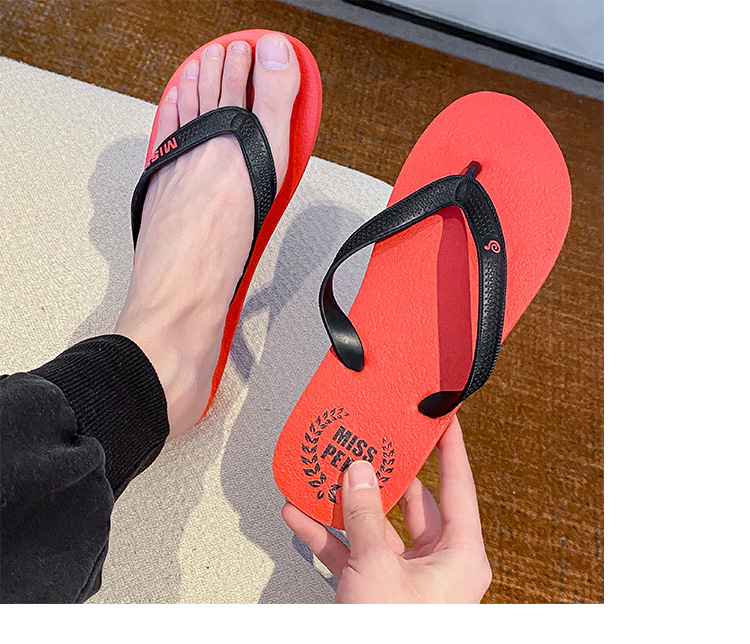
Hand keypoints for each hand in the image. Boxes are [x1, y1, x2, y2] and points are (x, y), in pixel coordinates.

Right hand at [282, 416, 491, 602]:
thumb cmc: (397, 635)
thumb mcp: (378, 566)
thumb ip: (365, 515)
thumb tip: (360, 474)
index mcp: (460, 553)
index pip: (458, 484)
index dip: (451, 447)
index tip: (443, 417)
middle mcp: (438, 562)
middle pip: (411, 502)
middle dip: (382, 474)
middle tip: (369, 441)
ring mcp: (407, 577)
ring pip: (376, 527)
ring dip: (346, 504)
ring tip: (325, 473)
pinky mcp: (379, 589)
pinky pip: (354, 553)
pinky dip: (328, 536)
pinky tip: (302, 515)